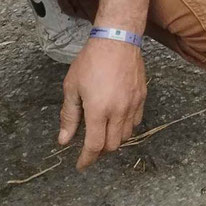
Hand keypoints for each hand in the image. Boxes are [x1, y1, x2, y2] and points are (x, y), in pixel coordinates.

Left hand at [58, 37, 147, 168]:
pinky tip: (117, 120)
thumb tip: (64, 141)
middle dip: (100, 151)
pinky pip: (136, 121)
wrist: (117, 39)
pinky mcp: (142, 96)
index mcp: (98, 111)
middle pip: (112, 145)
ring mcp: (133, 104)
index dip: (86, 159)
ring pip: (126, 135)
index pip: (94, 146)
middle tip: (89, 148)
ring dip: (114, 140)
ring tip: (103, 134)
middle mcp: (118, 111)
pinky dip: (126, 127)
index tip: (81, 165)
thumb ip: (69, 116)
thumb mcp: (72, 88)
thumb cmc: (91, 61)